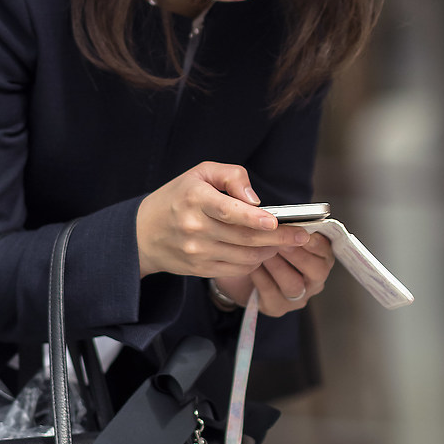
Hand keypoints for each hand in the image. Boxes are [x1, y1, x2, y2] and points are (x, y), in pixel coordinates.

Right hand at [136, 163, 322, 285]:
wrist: (142, 233)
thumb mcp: (200, 173)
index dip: (254, 218)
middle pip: (245, 238)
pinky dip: (254, 262)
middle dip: (279, 238)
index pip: (229, 211)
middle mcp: (195, 228)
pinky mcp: (200, 269)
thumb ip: (232, 176)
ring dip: (269, 251)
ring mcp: (197, 252)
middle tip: (302, 236)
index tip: (276, 221)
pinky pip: (237, 269)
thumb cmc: (177, 197)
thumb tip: (256, 200)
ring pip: (245, 257)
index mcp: (194, 199)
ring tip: (283, 242)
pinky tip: (263, 252)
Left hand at [210, 237, 334, 318]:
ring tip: (262, 250)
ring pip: (293, 284)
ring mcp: (296, 298)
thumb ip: (288, 227)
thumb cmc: (264, 246)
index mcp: (320, 260)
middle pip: (316, 271)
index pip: (326, 252)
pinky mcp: (276, 308)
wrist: (239, 269)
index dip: (315, 243)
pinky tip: (250, 263)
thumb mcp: (278, 234)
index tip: (303, 232)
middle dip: (298, 255)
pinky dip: (260, 276)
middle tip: (282, 242)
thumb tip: (288, 218)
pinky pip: (270, 293)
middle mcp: (313, 281)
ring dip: (278, 265)